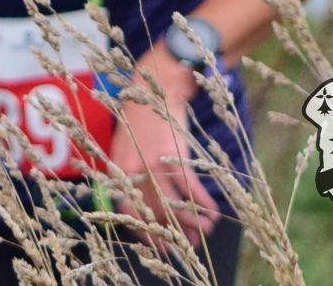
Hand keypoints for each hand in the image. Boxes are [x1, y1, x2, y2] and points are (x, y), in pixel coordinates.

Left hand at [106, 63, 217, 238]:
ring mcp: (153, 163)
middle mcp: (133, 169)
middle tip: (184, 248)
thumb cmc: (142, 116)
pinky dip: (202, 203)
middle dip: (170, 233)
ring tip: (204, 233)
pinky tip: (213, 213)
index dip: (142, 230)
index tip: (156, 244)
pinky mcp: (173, 155)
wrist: (154, 85)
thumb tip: (144, 200)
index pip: (127, 208)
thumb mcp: (126, 143)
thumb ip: (130, 171)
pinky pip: (190, 188)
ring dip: (191, 222)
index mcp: (119, 168)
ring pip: (173, 204)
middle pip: (153, 211)